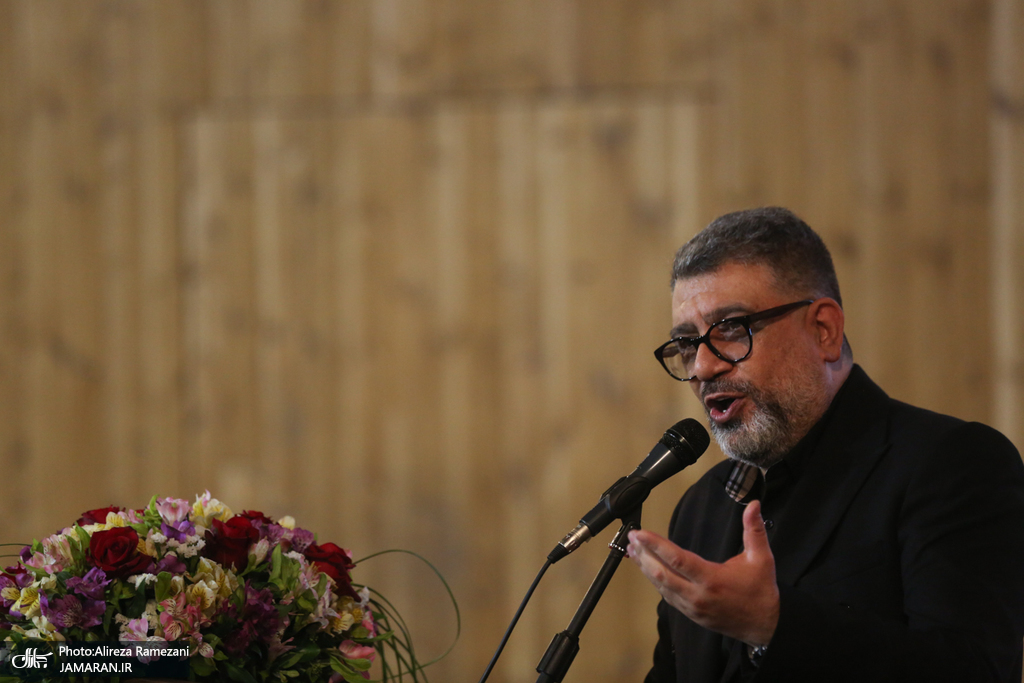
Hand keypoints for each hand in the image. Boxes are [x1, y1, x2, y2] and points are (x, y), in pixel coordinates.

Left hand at [626, 500, 779, 646]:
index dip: (655, 545)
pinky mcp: (691, 614)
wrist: (766, 625)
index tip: (640, 533)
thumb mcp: (761, 558)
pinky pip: (668, 597)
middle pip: (662, 574)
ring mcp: (693, 607)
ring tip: (634, 551)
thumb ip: (754, 530)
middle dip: (644, 555)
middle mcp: (698, 595)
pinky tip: (649, 570)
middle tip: (632, 538)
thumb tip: (753, 505)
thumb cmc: (761, 590)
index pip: (677, 559)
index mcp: (712, 579)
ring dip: (646, 568)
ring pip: (661, 587)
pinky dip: (656, 582)